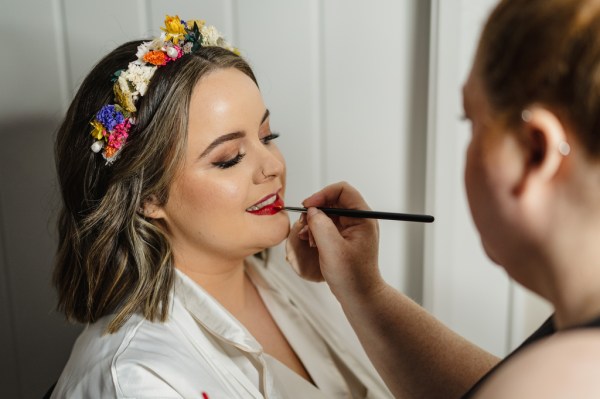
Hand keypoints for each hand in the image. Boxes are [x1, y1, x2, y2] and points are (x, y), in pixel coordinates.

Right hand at [285, 182, 382, 297]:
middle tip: (305, 225)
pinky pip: (326, 226)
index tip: (308, 206)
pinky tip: (310, 242)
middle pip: (333, 201)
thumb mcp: (333, 249)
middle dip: (316, 211)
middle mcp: (358, 220)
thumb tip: (311, 211)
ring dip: (314, 222)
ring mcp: (351, 229)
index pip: (343, 190)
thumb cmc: (352, 277)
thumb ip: (321, 225)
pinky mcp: (343, 238)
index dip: (323, 194)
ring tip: (307, 238)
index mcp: (363, 218)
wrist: (360, 297)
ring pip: (327, 214)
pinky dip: (316, 231)